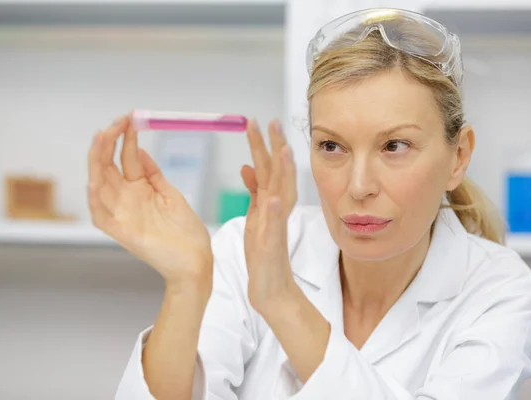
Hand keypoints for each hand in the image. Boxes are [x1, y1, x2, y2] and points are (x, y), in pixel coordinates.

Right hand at [87, 113, 212, 289]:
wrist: (196, 262)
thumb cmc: (186, 232)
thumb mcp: (171, 195)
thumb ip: (154, 175)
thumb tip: (142, 151)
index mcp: (138, 190)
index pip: (125, 158)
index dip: (126, 138)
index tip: (131, 118)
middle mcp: (126, 200)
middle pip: (107, 166)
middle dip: (109, 142)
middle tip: (117, 122)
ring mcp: (122, 215)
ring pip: (100, 184)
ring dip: (98, 161)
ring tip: (102, 137)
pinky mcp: (123, 233)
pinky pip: (101, 216)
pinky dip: (95, 200)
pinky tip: (94, 182)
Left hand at [240, 119, 298, 313]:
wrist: (271, 288)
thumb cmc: (263, 252)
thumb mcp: (254, 216)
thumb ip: (253, 191)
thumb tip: (247, 166)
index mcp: (269, 202)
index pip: (266, 168)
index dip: (261, 145)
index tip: (256, 121)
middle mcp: (275, 210)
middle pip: (277, 174)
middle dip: (275, 147)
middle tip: (272, 122)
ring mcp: (275, 227)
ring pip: (282, 194)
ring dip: (284, 173)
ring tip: (283, 150)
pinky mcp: (272, 245)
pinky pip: (274, 226)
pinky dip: (273, 212)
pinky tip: (272, 198)